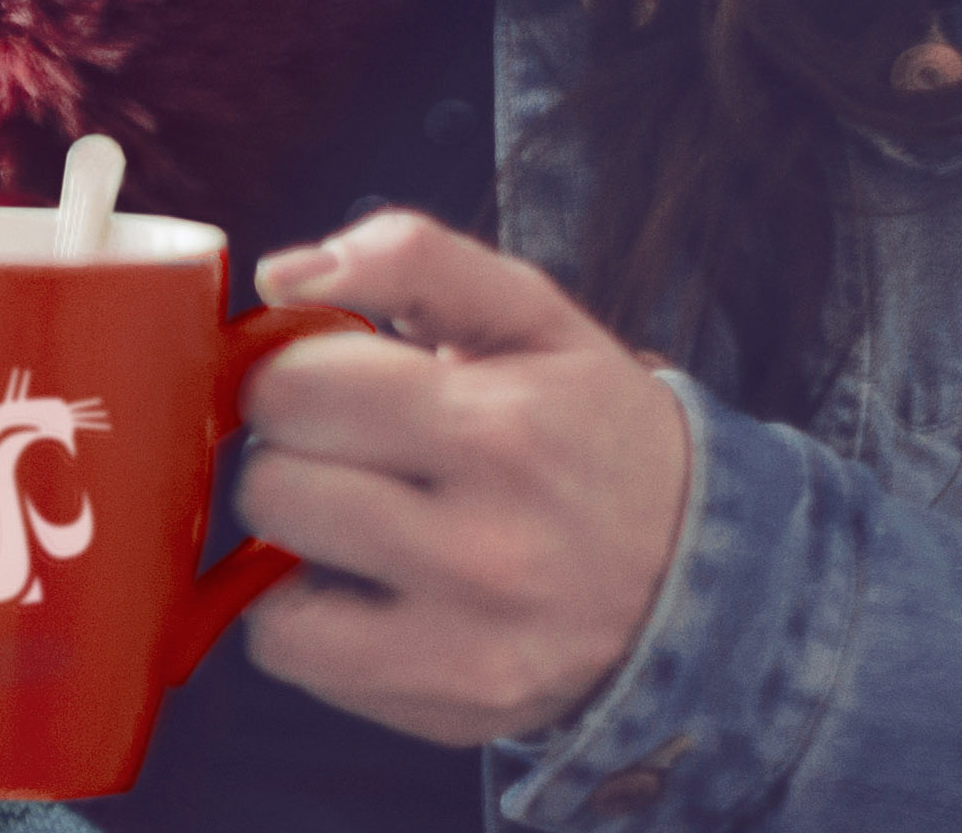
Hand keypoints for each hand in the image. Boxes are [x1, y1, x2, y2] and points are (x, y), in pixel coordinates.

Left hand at [232, 209, 691, 746]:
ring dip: (292, 540)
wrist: (700, 574)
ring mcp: (467, 641)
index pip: (295, 388)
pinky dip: (302, 619)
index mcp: (501, 428)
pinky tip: (362, 588)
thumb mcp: (533, 314)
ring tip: (357, 518)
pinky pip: (290, 655)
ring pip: (262, 578)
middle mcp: (486, 547)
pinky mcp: (450, 705)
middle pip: (271, 483)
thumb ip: (410, 256)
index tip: (334, 385)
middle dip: (294, 454)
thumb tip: (282, 273)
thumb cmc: (590, 428)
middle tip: (351, 454)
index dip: (295, 375)